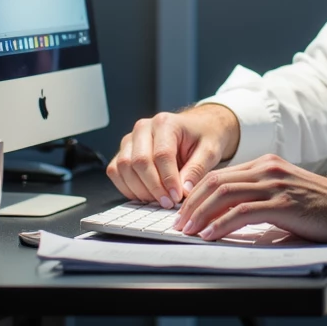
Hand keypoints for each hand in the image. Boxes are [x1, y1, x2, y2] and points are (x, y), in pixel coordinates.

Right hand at [107, 103, 240, 206]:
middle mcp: (143, 128)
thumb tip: (183, 191)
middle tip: (168, 202)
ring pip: (124, 168)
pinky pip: (116, 172)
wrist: (197, 128)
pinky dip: (128, 188)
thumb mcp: (210, 151)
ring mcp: (130, 139)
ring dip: (140, 190)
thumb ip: (197, 169)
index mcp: (165, 123)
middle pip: (139, 161)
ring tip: (160, 200)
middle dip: (154, 187)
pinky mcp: (123, 152)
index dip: (168, 179)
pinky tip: (146, 195)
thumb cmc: (203, 137)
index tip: (177, 197)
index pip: (161, 155)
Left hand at [173, 153, 326, 245]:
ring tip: (188, 231)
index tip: (184, 212)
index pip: (221, 175)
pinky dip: (221, 224)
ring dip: (200, 214)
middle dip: (192, 204)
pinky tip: (210, 235)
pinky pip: (242, 212)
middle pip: (216, 182)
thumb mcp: (286, 194)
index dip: (197, 194)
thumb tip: (227, 215)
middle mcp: (268, 169)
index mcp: (267, 165)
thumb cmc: (322, 208)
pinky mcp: (284, 204)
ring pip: (225, 194)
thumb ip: (261, 197)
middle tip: (179, 224)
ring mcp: (276, 185)